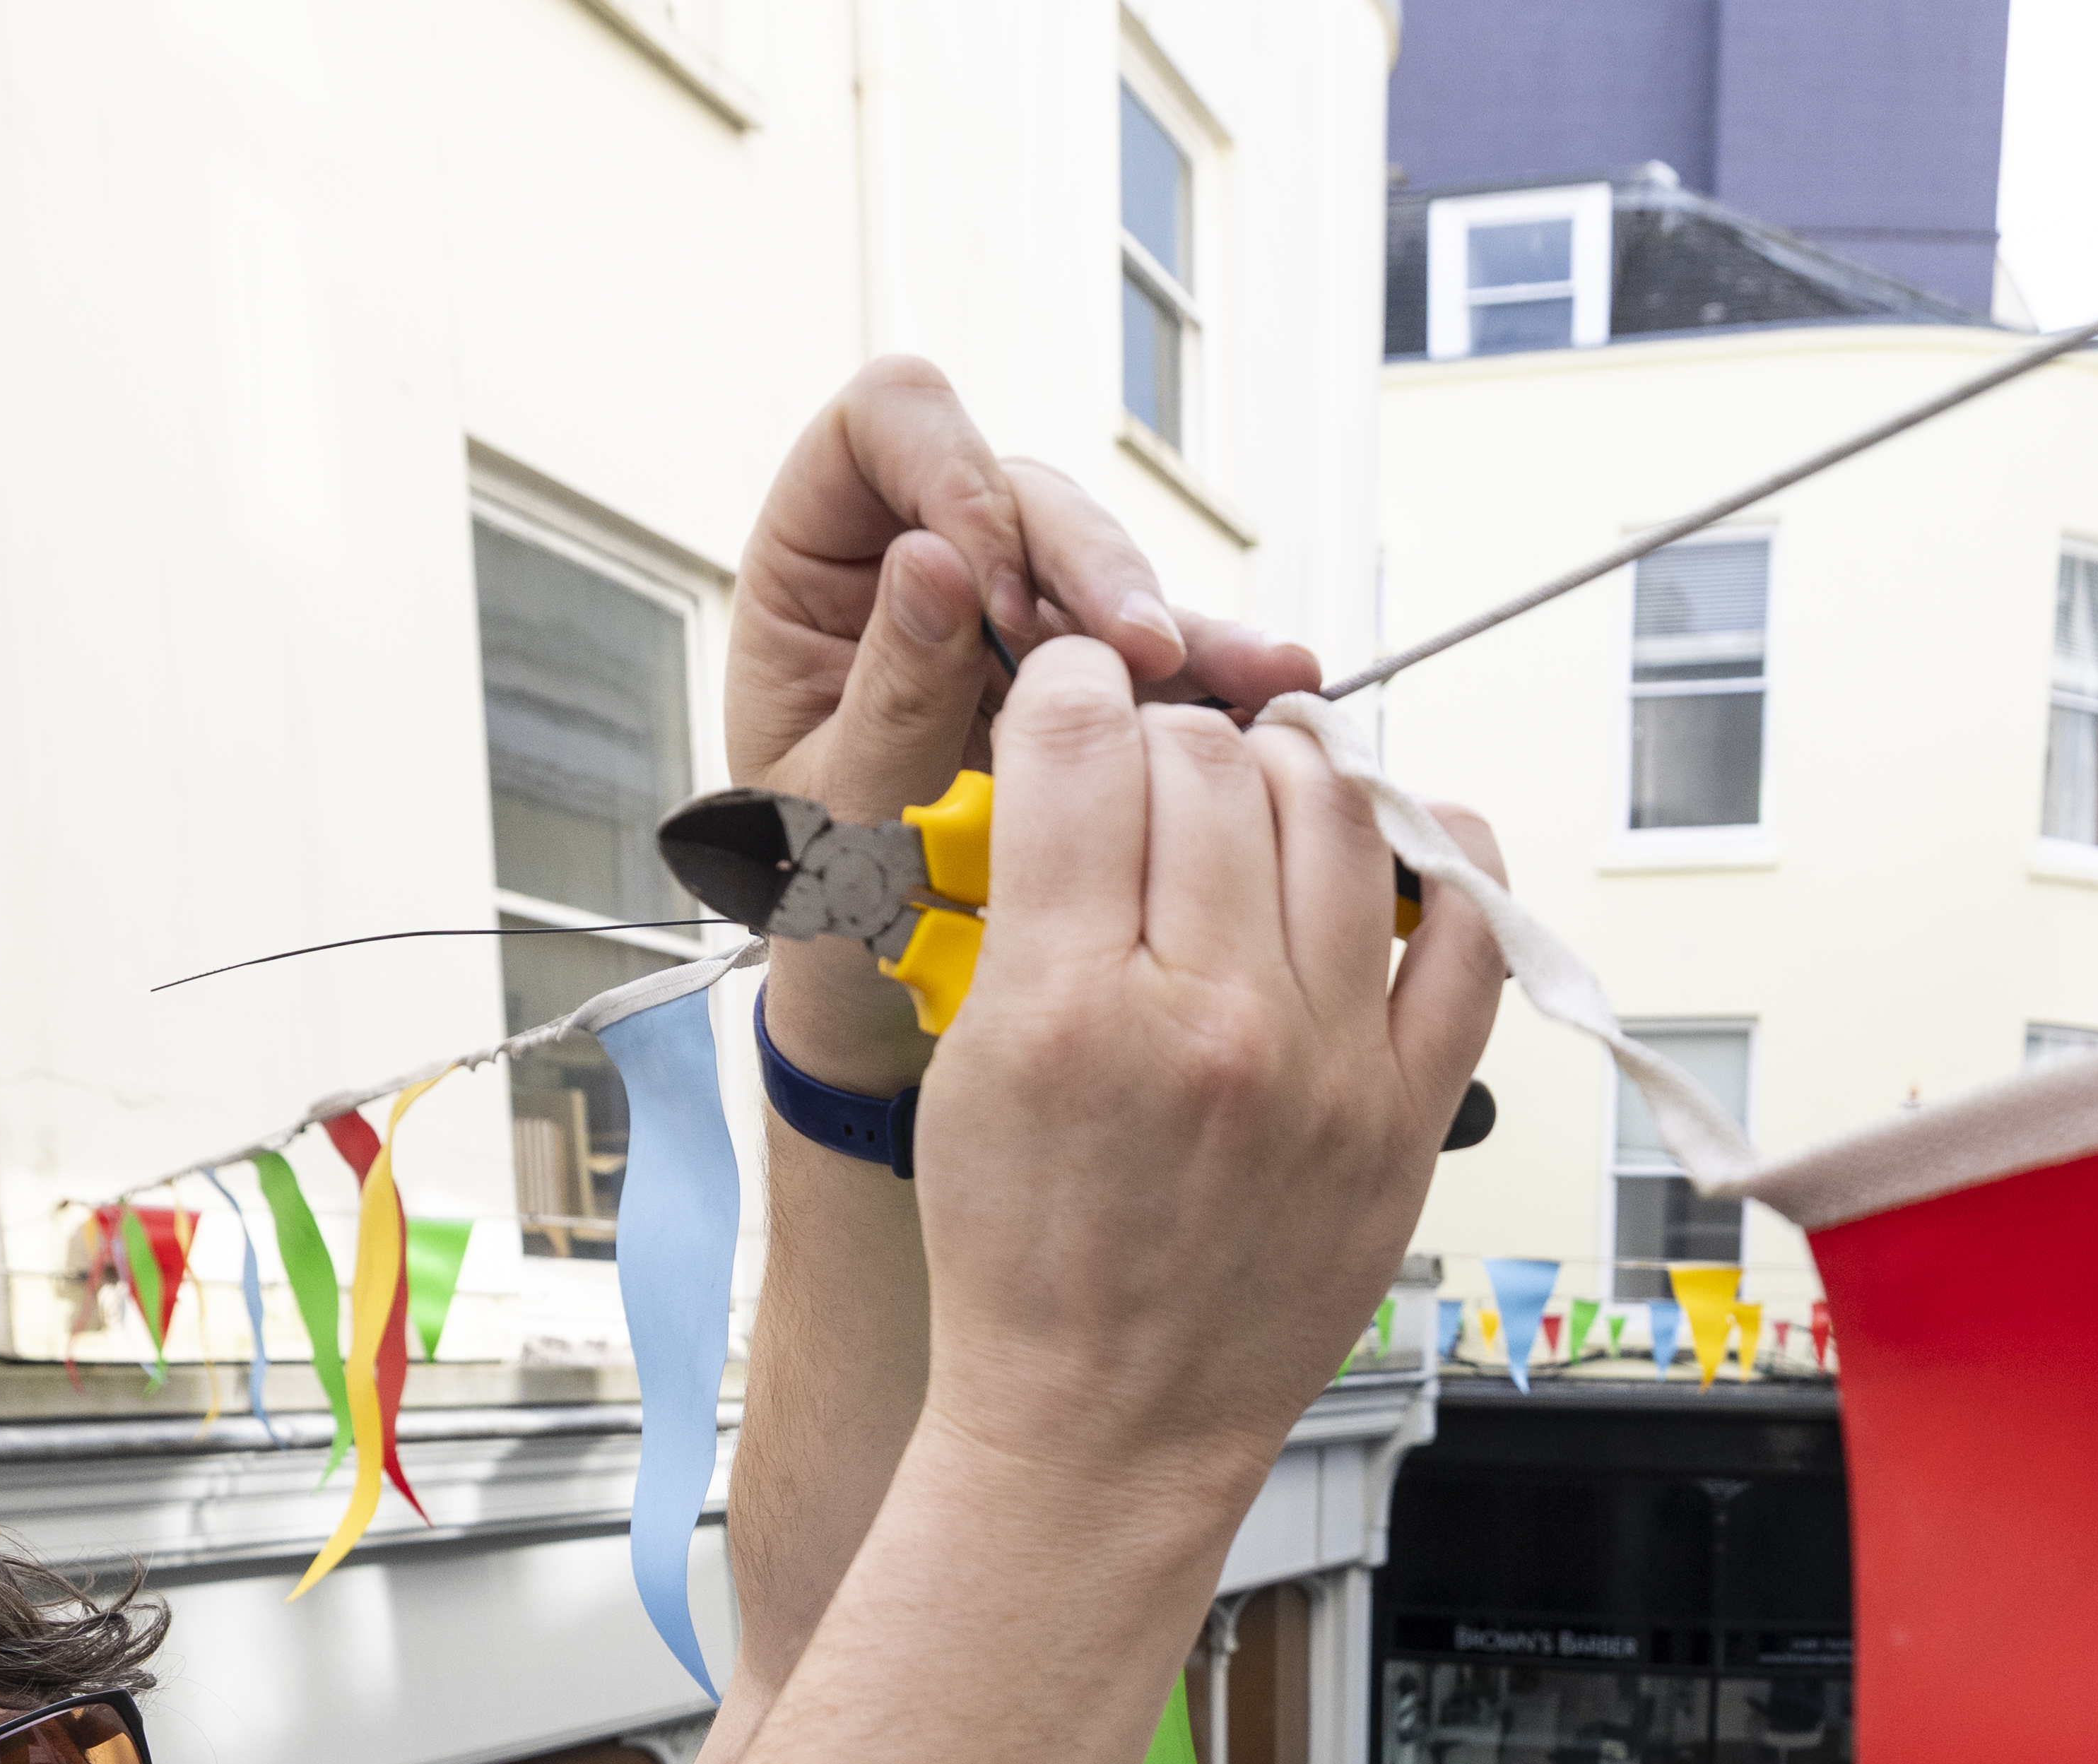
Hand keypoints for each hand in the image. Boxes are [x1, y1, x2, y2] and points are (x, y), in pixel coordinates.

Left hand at [728, 358, 1317, 1096]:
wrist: (884, 1007)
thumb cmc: (828, 908)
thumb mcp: (840, 812)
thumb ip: (890, 691)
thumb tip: (938, 560)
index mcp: (821, 569)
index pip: (892, 424)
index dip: (953, 468)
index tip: (994, 580)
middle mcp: (922, 569)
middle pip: (1022, 488)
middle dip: (1086, 562)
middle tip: (1130, 650)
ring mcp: (1013, 620)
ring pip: (1104, 562)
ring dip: (1168, 617)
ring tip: (1238, 675)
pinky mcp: (1088, 680)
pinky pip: (1162, 645)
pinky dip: (1220, 665)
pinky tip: (1276, 682)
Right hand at [907, 640, 1507, 1503]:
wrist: (1105, 1428)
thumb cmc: (1027, 1269)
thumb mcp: (969, 1063)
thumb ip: (1027, 901)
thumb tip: (1088, 755)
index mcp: (1071, 1007)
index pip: (1086, 744)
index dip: (1076, 691)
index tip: (1078, 702)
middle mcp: (1214, 1026)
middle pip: (1211, 766)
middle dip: (1174, 735)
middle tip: (1157, 769)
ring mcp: (1330, 1069)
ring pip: (1336, 813)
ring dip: (1296, 770)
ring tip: (1262, 789)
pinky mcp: (1409, 1114)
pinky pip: (1473, 929)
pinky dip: (1440, 854)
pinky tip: (1394, 842)